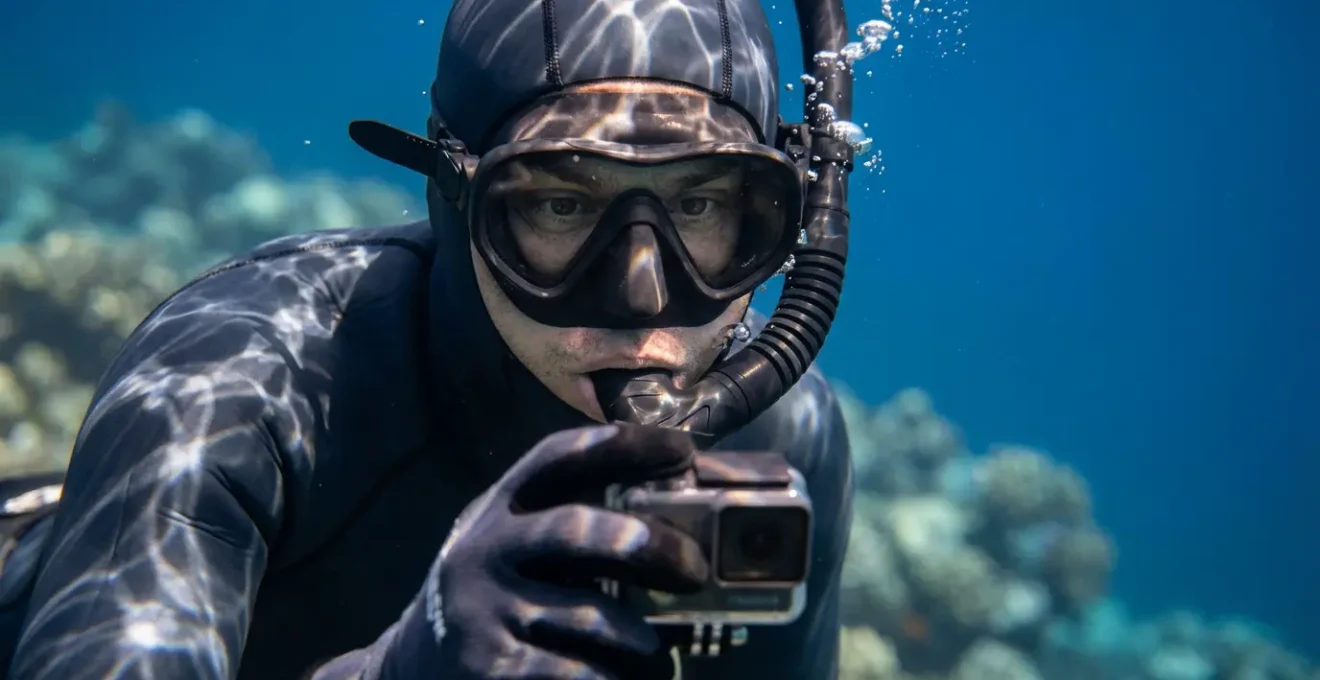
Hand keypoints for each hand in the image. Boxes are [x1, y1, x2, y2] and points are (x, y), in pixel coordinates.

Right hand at [396, 424, 707, 679]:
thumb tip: (677, 497)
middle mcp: (489, 549)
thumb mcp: (511, 540)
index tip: (683, 449)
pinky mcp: (491, 666)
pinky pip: (568, 672)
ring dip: (633, 630)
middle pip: (573, 530)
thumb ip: (567, 519)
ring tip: (656, 645)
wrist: (411, 662)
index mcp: (500, 506)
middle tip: (694, 567)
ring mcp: (487, 610)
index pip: (558, 457)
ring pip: (582, 613)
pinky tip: (622, 678)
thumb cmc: (494, 590)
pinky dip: (606, 677)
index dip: (623, 445)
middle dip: (641, 542)